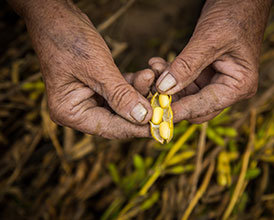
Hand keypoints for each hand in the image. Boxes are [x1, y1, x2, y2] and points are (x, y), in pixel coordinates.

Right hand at [22, 1, 153, 137]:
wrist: (55, 16)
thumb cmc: (68, 39)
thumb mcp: (96, 68)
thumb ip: (120, 95)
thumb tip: (144, 118)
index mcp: (70, 112)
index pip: (110, 128)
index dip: (137, 128)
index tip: (161, 126)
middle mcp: (79, 110)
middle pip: (118, 118)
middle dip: (141, 106)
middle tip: (162, 97)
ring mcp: (89, 99)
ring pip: (122, 105)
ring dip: (139, 91)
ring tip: (150, 75)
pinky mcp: (98, 88)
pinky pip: (120, 92)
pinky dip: (133, 84)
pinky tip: (145, 74)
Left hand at [154, 0, 271, 123]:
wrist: (240, 0)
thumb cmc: (234, 15)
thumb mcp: (209, 40)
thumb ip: (187, 65)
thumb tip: (164, 88)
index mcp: (239, 86)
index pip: (204, 107)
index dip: (180, 110)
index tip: (156, 114)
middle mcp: (228, 89)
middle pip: (194, 107)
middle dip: (171, 99)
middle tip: (150, 91)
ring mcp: (214, 82)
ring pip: (185, 95)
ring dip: (166, 86)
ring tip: (153, 69)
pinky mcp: (203, 75)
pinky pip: (182, 82)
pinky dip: (169, 75)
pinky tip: (157, 64)